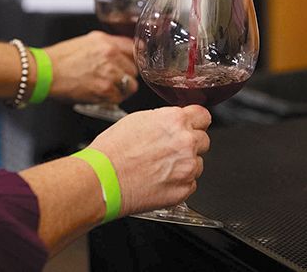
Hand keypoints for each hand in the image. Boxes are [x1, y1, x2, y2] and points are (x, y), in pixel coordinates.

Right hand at [45, 31, 137, 103]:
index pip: (135, 48)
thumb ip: (107, 45)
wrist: (44, 72)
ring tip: (107, 88)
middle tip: (113, 79)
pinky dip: (112, 99)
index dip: (132, 59)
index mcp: (107, 41)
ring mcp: (110, 72)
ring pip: (131, 84)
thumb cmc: (61, 59)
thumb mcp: (87, 42)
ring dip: (121, 89)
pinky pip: (119, 98)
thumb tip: (123, 52)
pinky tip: (100, 95)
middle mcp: (111, 54)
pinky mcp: (105, 89)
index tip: (130, 64)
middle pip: (135, 68)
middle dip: (126, 75)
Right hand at [89, 105, 211, 213]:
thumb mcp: (138, 120)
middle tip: (169, 151)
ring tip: (159, 168)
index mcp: (175, 120)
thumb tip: (174, 122)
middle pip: (204, 140)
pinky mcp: (183, 190)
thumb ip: (164, 119)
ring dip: (184, 165)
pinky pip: (191, 184)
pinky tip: (159, 181)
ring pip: (198, 164)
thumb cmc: (112, 151)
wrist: (102, 179)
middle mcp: (186, 142)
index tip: (192, 127)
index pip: (203, 116)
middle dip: (190, 145)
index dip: (196, 122)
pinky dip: (179, 183)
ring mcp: (187, 167)